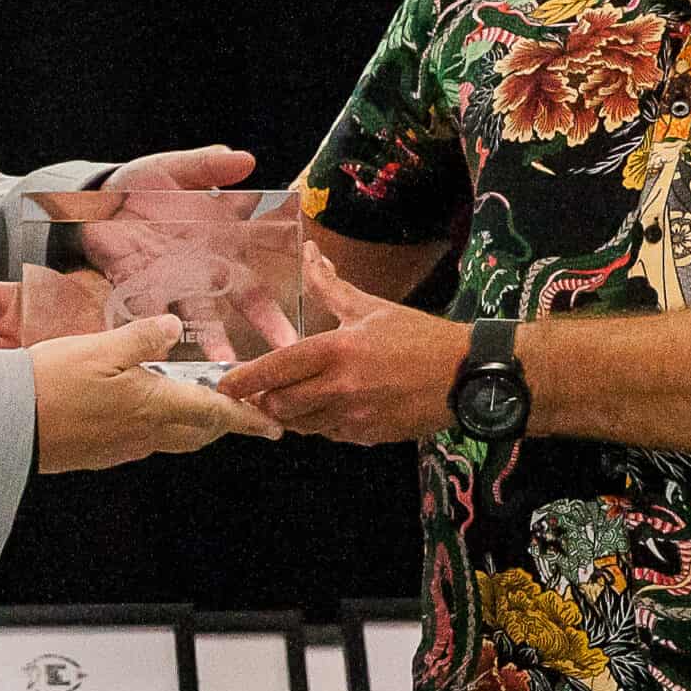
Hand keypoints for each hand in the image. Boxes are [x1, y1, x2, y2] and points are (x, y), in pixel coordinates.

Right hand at [31, 315, 283, 473]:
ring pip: (172, 438)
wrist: (6, 428)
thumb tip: (173, 327)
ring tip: (197, 406)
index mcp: (155, 406)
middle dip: (224, 423)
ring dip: (192, 425)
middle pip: (199, 432)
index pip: (216, 413)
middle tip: (240, 412)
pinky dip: (160, 428)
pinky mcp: (99, 455)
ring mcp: (121, 448)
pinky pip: (143, 442)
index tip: (275, 426)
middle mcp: (145, 434)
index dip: (248, 419)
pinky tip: (144, 411)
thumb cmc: (51, 385)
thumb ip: (142, 337)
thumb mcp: (101, 348)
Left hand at [92, 144, 302, 361]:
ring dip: (212, 339)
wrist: (94, 199)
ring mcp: (172, 282)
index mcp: (221, 240)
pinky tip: (163, 353)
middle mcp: (203, 269)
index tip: (301, 313)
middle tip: (283, 350)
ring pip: (199, 316)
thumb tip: (247, 159)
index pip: (260, 265)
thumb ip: (208, 166)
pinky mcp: (137, 287)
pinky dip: (155, 329)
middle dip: (263, 325)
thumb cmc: (142, 185)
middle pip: (241, 300)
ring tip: (224, 362)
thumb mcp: (176, 169)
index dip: (280, 292)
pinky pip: (148, 312)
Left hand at [216, 248, 465, 444]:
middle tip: (258, 393)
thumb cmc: (419, 338)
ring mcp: (354, 416)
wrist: (467, 377)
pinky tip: (327, 408)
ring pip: (301, 424)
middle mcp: (341, 387)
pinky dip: (318, 424)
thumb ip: (331, 287)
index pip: (277, 368)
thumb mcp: (372, 308)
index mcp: (338, 350)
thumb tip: (312, 255)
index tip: (224, 384)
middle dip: (264, 401)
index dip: (245, 379)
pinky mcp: (367, 436)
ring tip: (291, 400)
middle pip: (280, 405)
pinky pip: (328, 434)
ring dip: (289, 415)